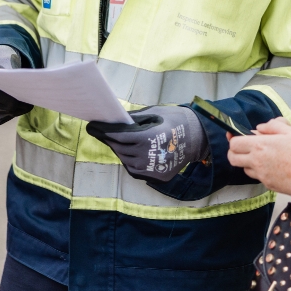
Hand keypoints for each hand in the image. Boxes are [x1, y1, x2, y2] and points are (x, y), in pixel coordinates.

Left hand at [86, 105, 208, 181]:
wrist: (199, 138)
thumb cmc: (176, 120)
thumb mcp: (154, 113)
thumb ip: (133, 119)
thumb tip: (115, 121)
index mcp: (146, 138)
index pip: (117, 135)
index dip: (103, 131)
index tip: (92, 126)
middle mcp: (146, 156)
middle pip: (119, 148)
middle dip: (109, 139)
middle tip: (101, 131)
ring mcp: (151, 169)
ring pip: (125, 160)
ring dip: (119, 150)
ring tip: (116, 141)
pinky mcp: (156, 177)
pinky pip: (135, 170)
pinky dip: (129, 160)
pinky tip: (128, 152)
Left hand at [227, 117, 290, 197]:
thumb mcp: (290, 131)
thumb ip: (272, 126)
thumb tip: (259, 128)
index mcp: (260, 146)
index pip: (234, 144)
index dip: (233, 138)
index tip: (236, 135)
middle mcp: (257, 162)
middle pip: (233, 158)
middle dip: (235, 152)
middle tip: (244, 146)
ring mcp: (261, 175)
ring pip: (244, 168)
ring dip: (247, 161)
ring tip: (262, 156)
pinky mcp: (268, 185)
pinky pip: (257, 177)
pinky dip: (259, 170)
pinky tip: (272, 165)